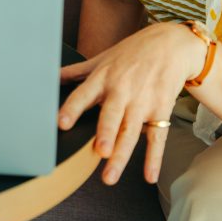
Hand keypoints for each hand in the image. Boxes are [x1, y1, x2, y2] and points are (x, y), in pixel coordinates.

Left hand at [58, 22, 205, 184]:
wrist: (171, 44)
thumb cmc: (132, 52)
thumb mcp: (103, 58)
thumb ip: (78, 71)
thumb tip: (51, 75)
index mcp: (103, 77)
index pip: (84, 94)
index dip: (73, 108)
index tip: (61, 123)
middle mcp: (122, 90)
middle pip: (112, 115)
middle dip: (106, 133)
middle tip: (99, 152)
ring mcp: (143, 101)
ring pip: (131, 131)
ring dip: (122, 153)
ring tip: (109, 175)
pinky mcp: (161, 110)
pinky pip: (157, 137)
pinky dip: (154, 158)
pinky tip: (149, 176)